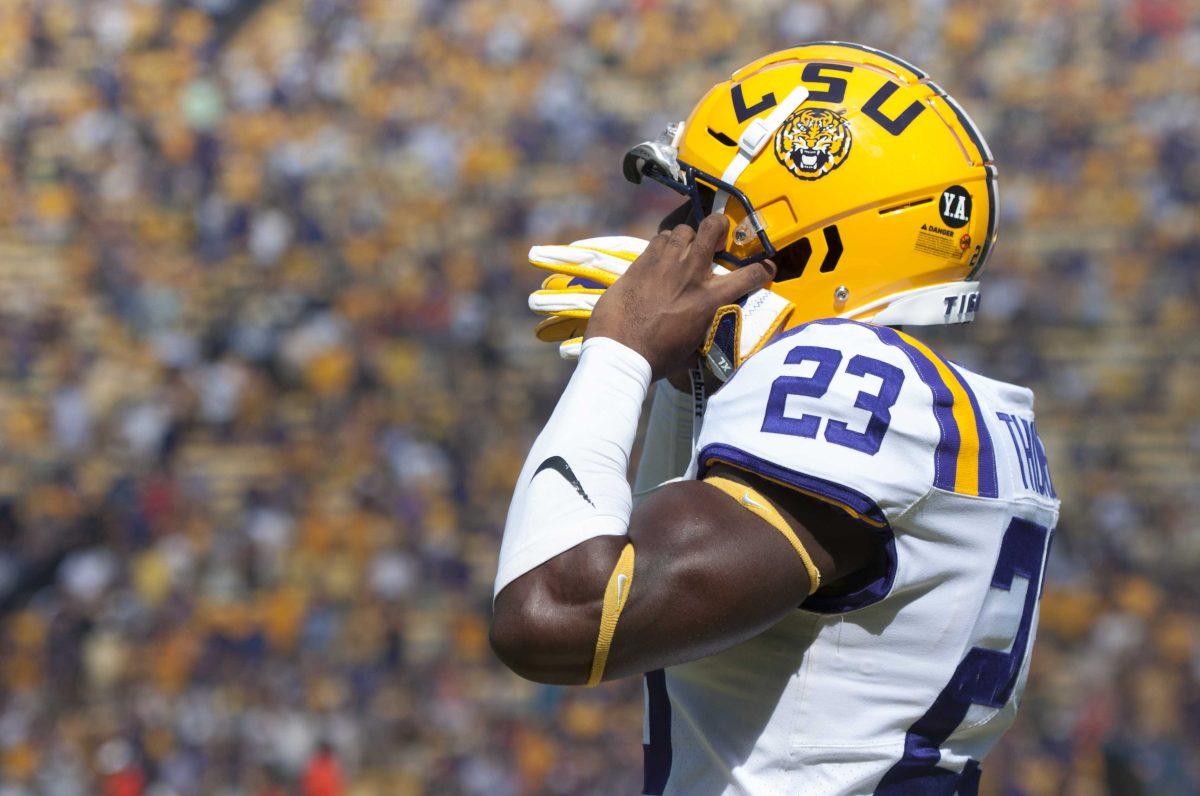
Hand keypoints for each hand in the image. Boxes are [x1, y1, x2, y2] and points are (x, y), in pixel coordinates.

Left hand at [586, 216, 775, 379]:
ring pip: (683, 229)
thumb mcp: (693, 351)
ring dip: (687, 238)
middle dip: (720, 226)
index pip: (750, 276)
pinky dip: (663, 245)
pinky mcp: (641, 263)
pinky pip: (658, 239)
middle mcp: (691, 274)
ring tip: (683, 251)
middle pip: (713, 228)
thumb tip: (708, 337)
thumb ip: (705, 335)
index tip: (766, 268)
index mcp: (709, 300)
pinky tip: (660, 258)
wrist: (619, 353)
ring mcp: (664, 264)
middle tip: (717, 239)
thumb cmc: (657, 359)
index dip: (764, 270)